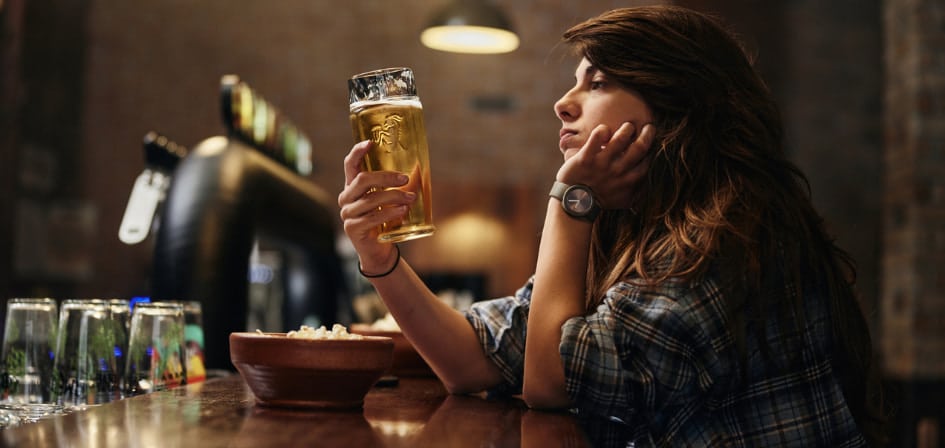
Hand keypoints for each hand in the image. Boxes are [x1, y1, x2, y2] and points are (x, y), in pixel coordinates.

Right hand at [338, 140, 414, 271]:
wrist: (378, 250)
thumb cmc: (384, 220)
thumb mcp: (387, 200)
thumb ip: (393, 186)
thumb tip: (417, 170)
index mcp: (352, 186)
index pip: (350, 164)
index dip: (358, 152)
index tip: (370, 142)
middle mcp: (346, 198)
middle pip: (363, 179)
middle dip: (386, 177)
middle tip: (405, 179)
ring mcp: (347, 213)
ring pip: (371, 199)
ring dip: (394, 196)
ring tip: (411, 198)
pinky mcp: (353, 228)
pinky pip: (373, 217)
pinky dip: (390, 213)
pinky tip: (403, 211)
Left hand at [556, 122, 654, 209]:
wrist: (576, 202)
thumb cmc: (601, 200)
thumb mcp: (624, 201)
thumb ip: (638, 193)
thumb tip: (650, 187)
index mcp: (629, 181)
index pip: (648, 161)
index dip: (653, 149)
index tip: (652, 142)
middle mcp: (618, 171)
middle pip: (639, 147)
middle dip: (647, 134)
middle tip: (648, 126)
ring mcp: (602, 164)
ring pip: (620, 140)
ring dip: (627, 129)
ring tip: (628, 126)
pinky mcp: (586, 158)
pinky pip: (596, 138)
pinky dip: (602, 130)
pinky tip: (604, 130)